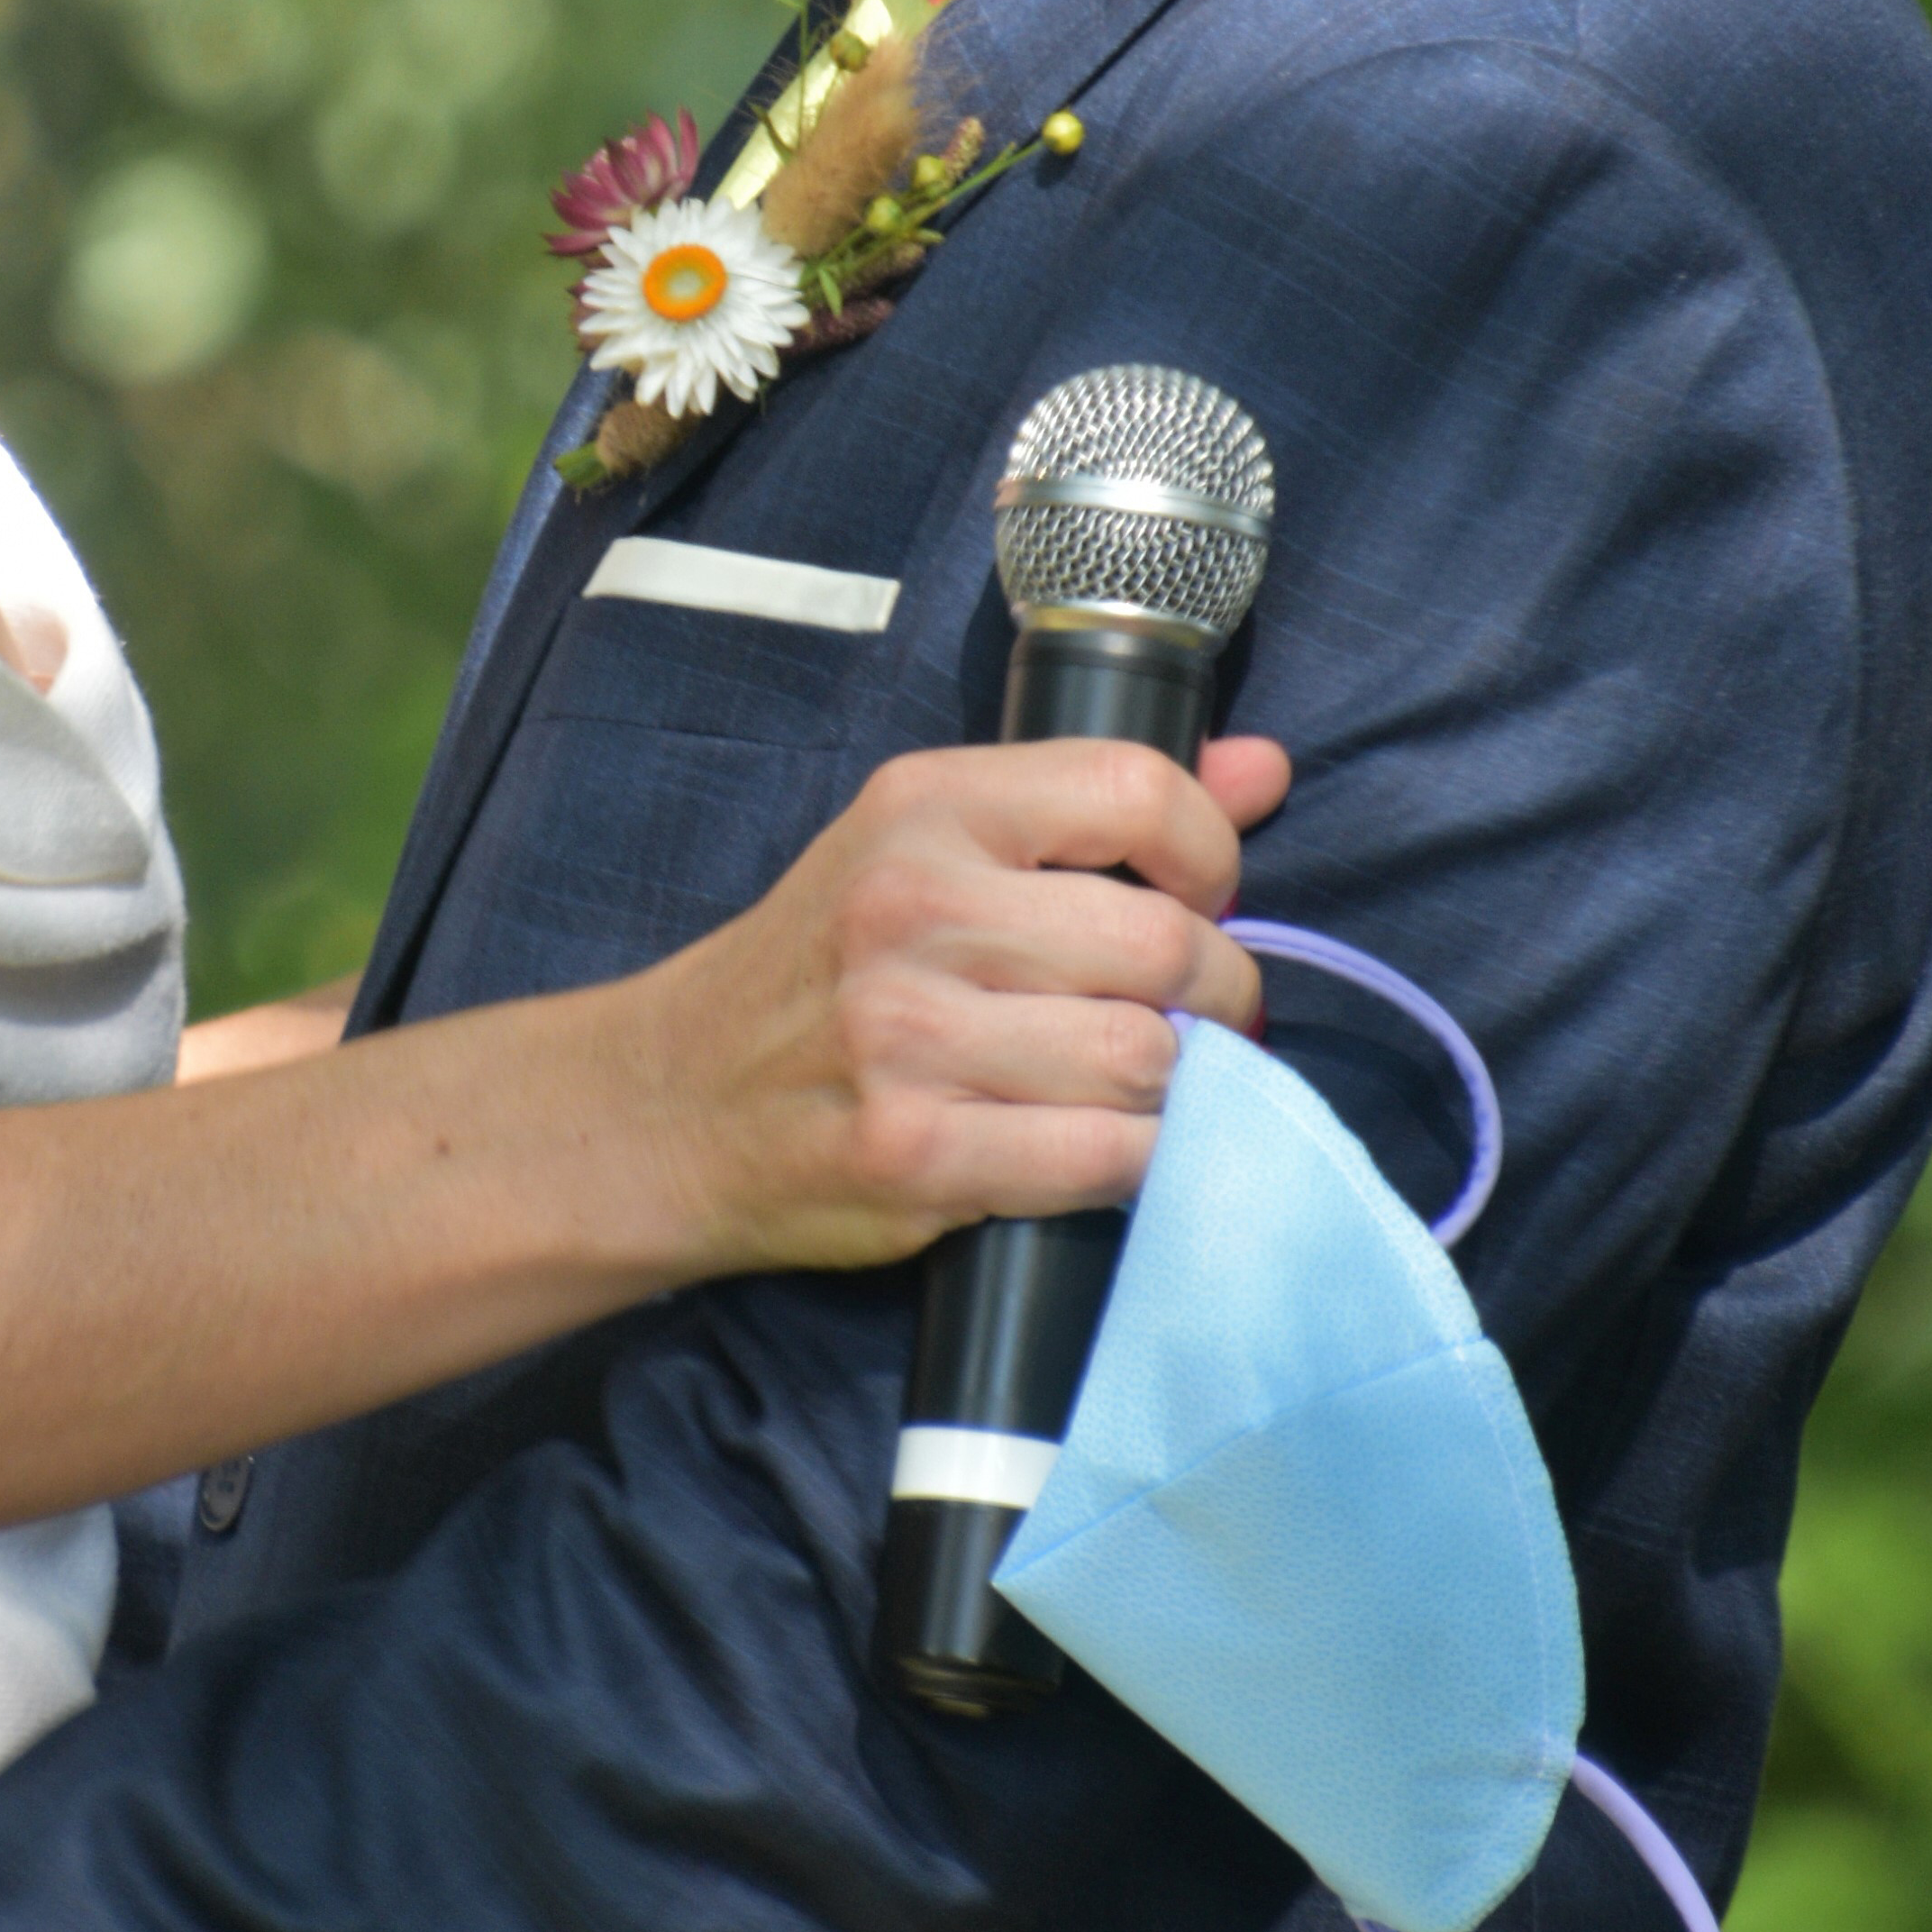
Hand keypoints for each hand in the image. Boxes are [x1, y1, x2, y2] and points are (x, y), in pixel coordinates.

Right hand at [650, 727, 1290, 1269]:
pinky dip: (1137, 1161)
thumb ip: (1095, 805)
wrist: (670, 1104)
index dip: (1211, 857)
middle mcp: (913, 906)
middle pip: (1162, 945)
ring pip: (1147, 1059)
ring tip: (1140, 1082)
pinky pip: (1107, 1158)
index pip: (1139, 791)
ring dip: (1176, 1086)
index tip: (1201, 900)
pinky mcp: (915, 1151)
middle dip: (1217, 994)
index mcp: (925, 806)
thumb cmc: (821, 972)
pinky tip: (1103, 1145)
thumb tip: (1261, 770)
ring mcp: (908, 1035)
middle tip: (1194, 1017)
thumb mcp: (930, 846)